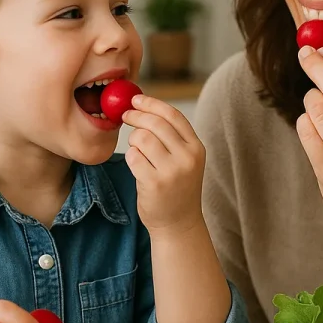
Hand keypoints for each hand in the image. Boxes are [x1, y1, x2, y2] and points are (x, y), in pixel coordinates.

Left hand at [122, 95, 205, 233]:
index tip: (136, 99)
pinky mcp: (154, 184)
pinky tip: (137, 165)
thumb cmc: (177, 187)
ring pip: (142, 138)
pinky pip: (134, 157)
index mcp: (196, 148)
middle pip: (155, 123)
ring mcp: (172, 171)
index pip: (173, 115)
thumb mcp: (184, 159)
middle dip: (136, 115)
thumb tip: (143, 106)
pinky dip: (131, 157)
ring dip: (134, 140)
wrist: (179, 223)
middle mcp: (187, 158)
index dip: (151, 103)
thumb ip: (171, 136)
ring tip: (138, 150)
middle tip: (125, 115)